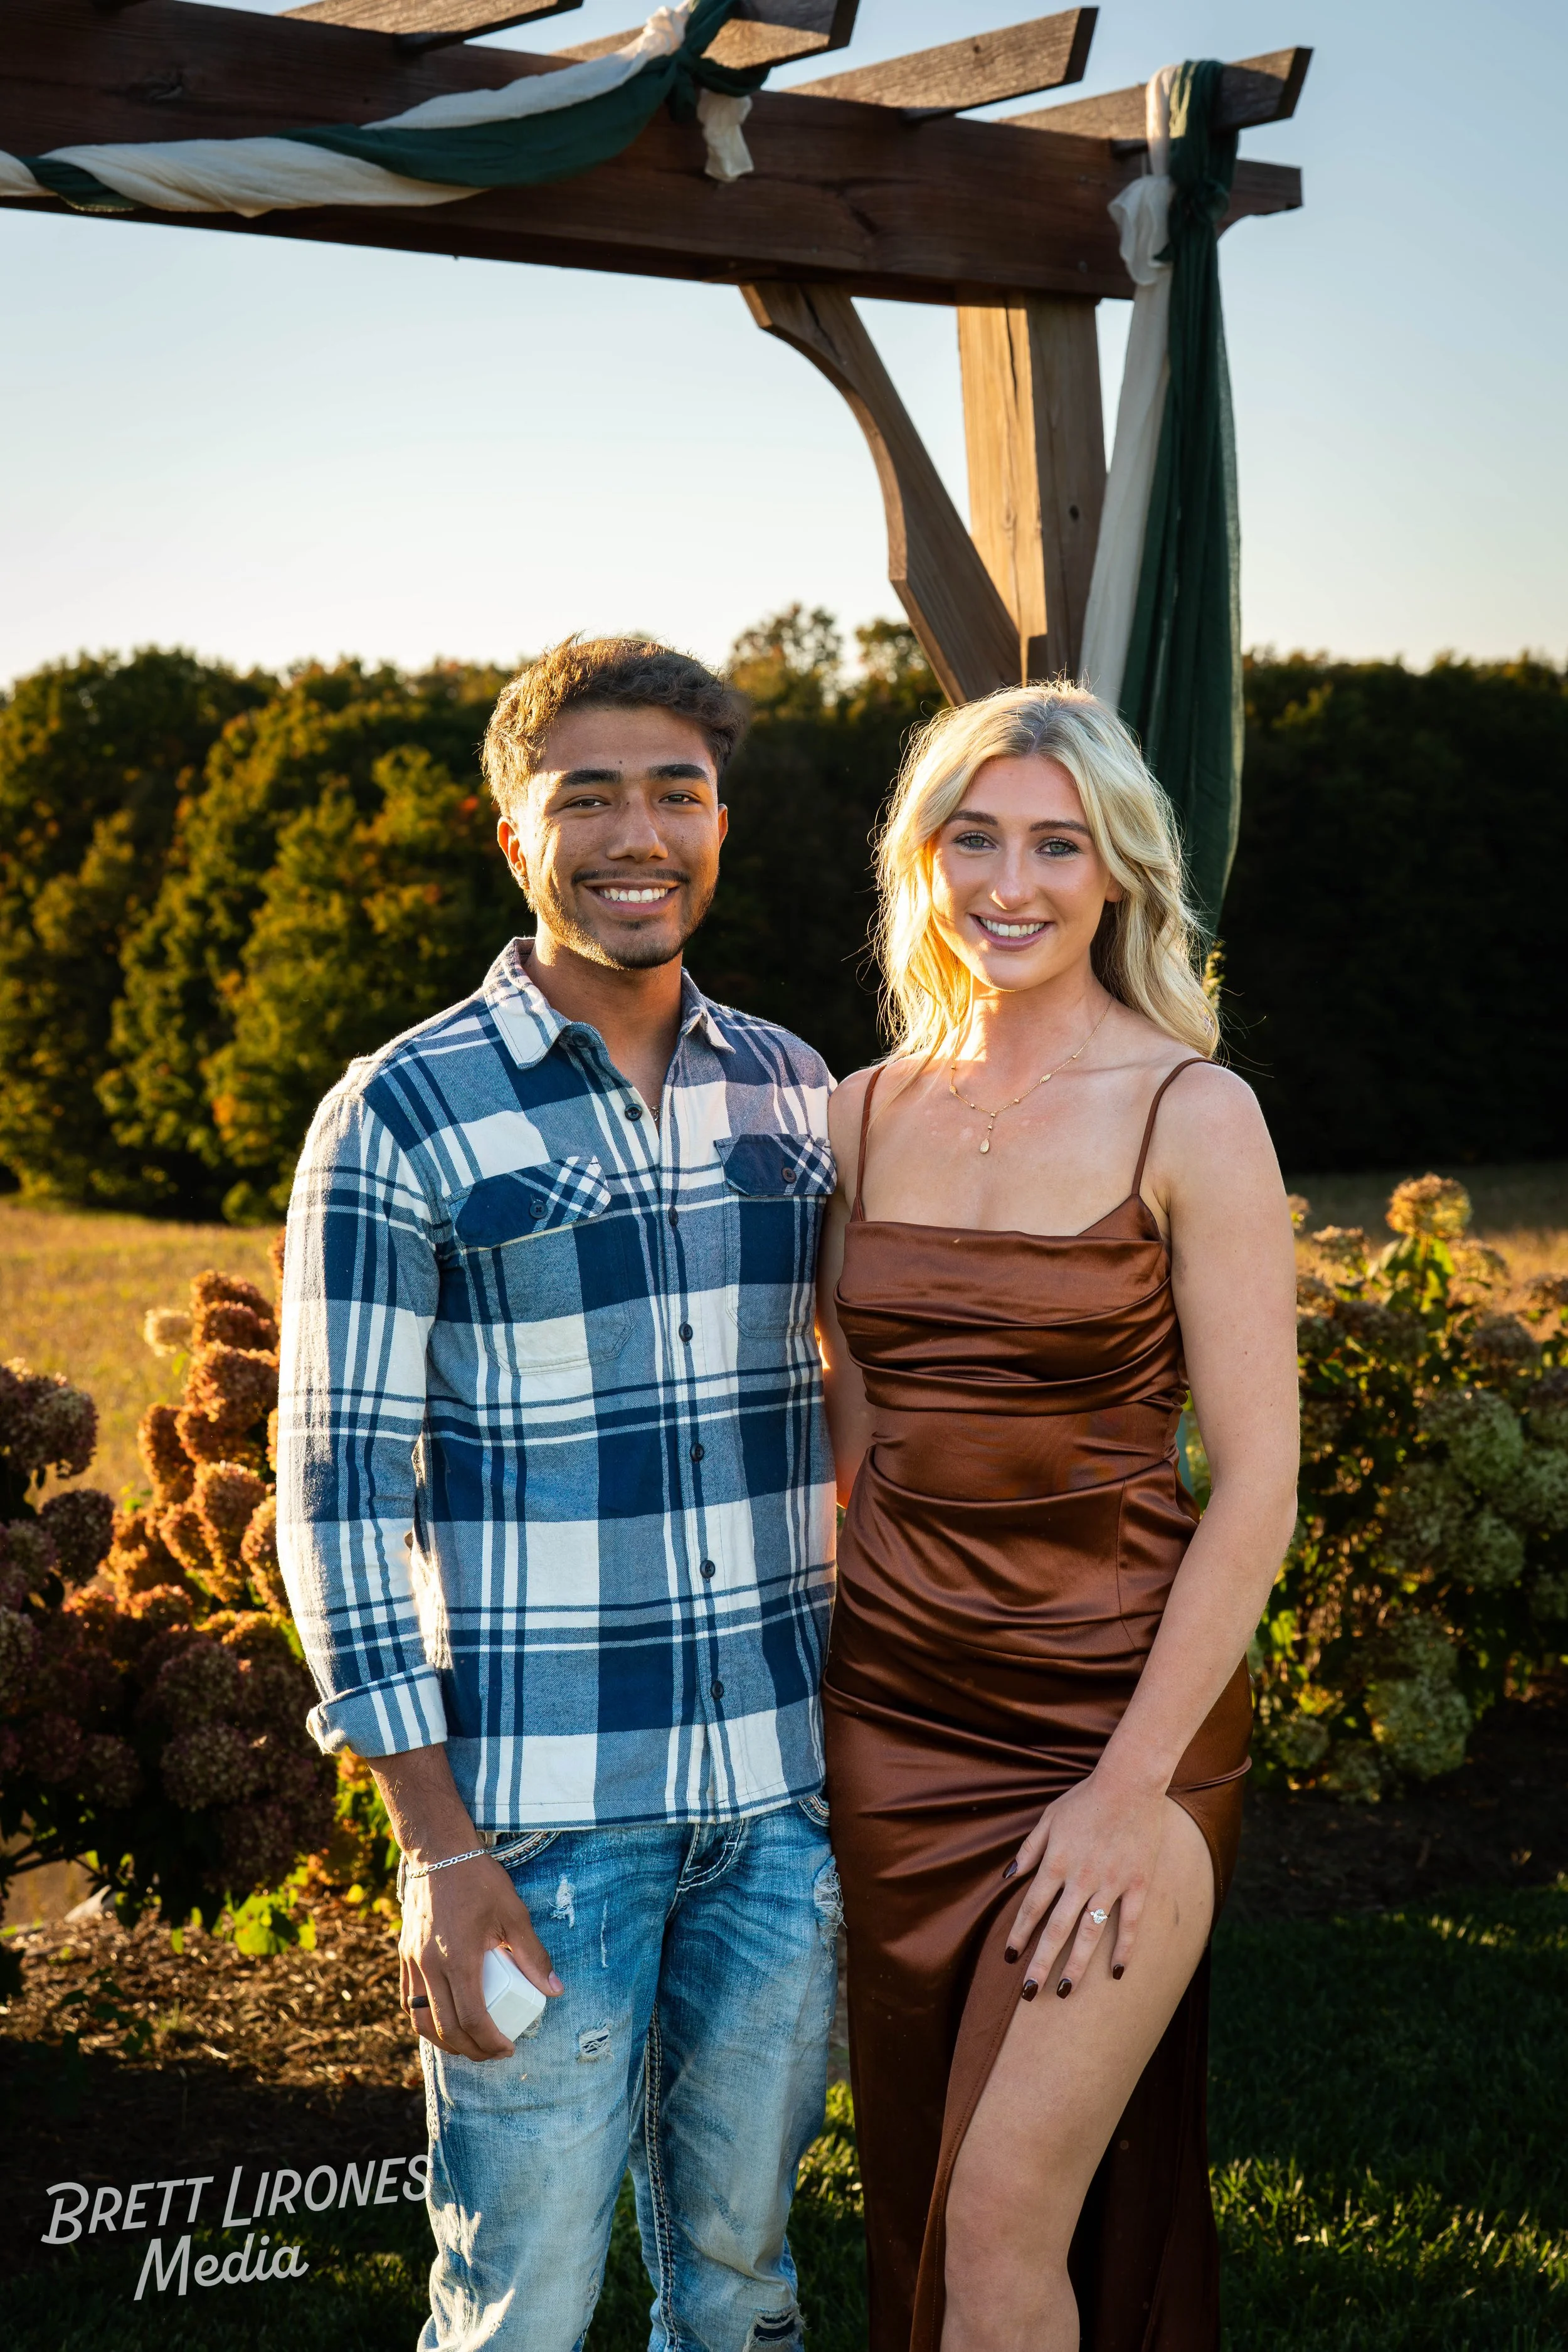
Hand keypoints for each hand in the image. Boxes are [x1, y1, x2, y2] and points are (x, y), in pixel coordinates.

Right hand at [400, 1855, 562, 2060]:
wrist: (439, 1852)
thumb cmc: (479, 1880)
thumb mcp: (513, 1914)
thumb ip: (532, 1955)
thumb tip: (555, 1990)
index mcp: (458, 1959)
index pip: (472, 2019)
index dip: (491, 2042)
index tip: (508, 2048)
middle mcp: (430, 1966)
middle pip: (446, 2028)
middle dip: (471, 2050)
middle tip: (493, 2052)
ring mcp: (413, 1962)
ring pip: (420, 2020)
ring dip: (444, 2041)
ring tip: (469, 2044)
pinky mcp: (404, 1954)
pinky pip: (409, 2000)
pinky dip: (425, 2019)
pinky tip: (443, 2021)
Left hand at [1002, 1761, 1169, 1999]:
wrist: (1130, 1783)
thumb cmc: (1085, 1799)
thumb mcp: (1048, 1819)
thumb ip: (1029, 1850)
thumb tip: (1007, 1877)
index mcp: (1056, 1863)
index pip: (1032, 1908)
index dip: (1019, 1935)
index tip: (1010, 1959)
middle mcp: (1080, 1879)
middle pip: (1056, 1930)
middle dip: (1040, 1963)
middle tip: (1029, 1993)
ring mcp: (1111, 1884)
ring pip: (1090, 1934)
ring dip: (1076, 1965)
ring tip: (1064, 1991)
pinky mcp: (1138, 1883)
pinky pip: (1130, 1923)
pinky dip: (1124, 1949)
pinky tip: (1117, 1972)